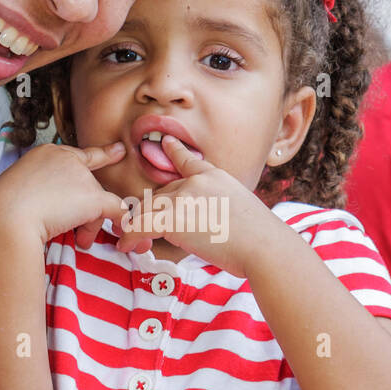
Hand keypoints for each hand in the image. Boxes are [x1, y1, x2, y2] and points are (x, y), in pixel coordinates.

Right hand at [0, 141, 126, 249]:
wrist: (6, 217)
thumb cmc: (4, 211)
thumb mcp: (20, 190)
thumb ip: (41, 190)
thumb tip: (57, 209)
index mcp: (47, 153)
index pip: (80, 156)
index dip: (102, 156)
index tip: (119, 150)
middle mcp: (67, 158)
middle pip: (89, 185)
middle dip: (85, 212)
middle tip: (79, 236)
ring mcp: (81, 176)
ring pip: (99, 201)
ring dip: (91, 224)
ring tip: (81, 241)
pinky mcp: (93, 196)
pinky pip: (118, 209)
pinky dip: (122, 222)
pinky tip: (121, 232)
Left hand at [117, 135, 267, 274]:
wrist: (264, 246)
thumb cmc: (259, 239)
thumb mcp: (242, 209)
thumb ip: (220, 205)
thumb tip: (211, 220)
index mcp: (214, 176)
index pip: (188, 161)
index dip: (174, 151)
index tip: (165, 143)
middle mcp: (196, 181)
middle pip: (161, 194)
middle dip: (152, 213)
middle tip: (143, 231)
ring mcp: (183, 196)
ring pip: (147, 209)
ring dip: (137, 227)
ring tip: (131, 241)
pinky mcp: (173, 217)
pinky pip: (140, 225)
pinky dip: (130, 237)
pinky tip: (127, 245)